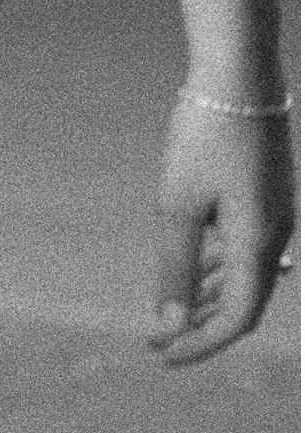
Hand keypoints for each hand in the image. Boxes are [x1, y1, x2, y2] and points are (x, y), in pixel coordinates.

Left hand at [150, 91, 295, 365]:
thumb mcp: (177, 203)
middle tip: (155, 342)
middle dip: (200, 324)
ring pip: (245, 275)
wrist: (239, 78)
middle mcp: (277, 237)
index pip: (236, 317)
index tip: (160, 354)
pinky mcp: (268, 200)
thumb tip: (168, 321)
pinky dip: (219, 267)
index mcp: (258, 244)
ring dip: (207, 297)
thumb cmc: (203, 137)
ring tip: (168, 314)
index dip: (200, 342)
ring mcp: (277, 218)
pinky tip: (192, 271)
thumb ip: (174, 265)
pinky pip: (246, 249)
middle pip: (243, 302)